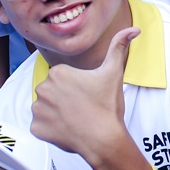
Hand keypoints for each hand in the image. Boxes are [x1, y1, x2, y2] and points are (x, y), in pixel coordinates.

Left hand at [32, 27, 138, 164]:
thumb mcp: (113, 72)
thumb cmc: (107, 105)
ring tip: (76, 119)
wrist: (103, 139)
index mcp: (58, 72)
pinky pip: (41, 125)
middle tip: (83, 107)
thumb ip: (119, 47)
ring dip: (57, 113)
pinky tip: (67, 129)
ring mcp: (38, 110)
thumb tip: (134, 29)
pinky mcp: (36, 128)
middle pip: (52, 92)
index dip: (76, 87)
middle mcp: (42, 88)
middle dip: (64, 99)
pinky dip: (51, 128)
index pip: (62, 78)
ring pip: (46, 108)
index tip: (87, 95)